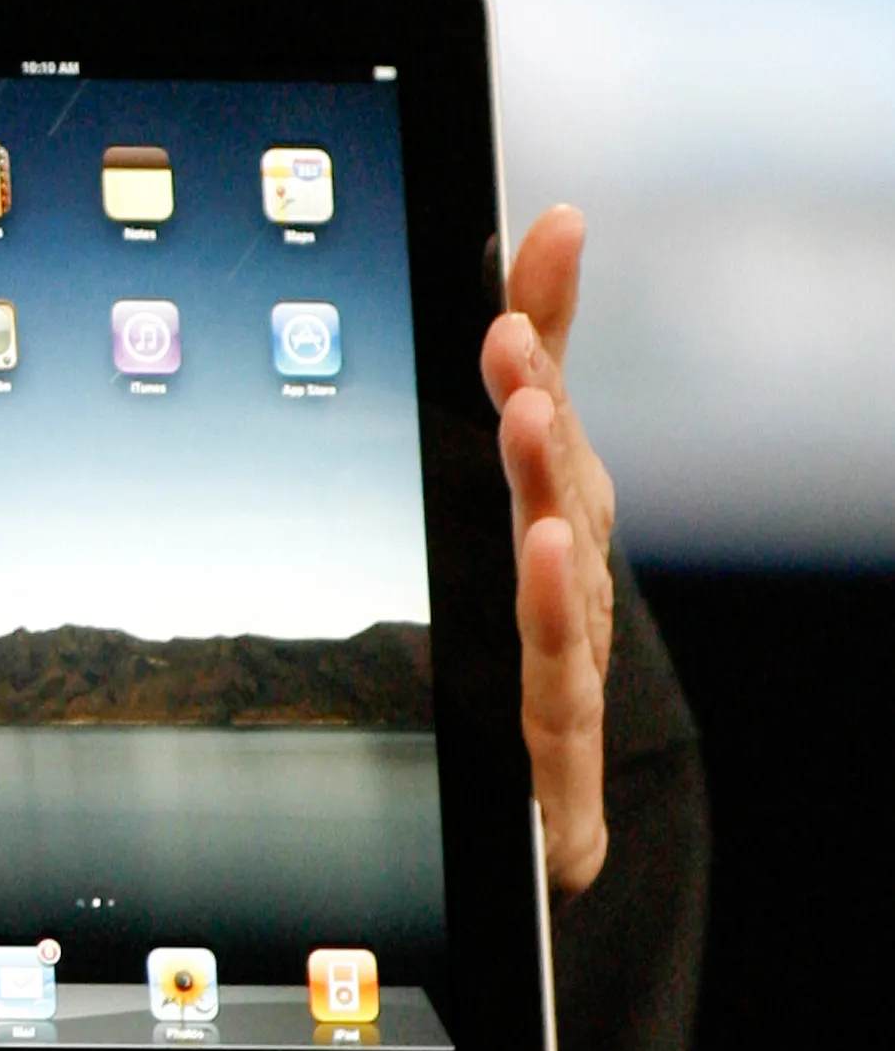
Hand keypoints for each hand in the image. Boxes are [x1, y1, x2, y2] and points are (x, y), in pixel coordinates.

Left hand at [481, 207, 614, 895]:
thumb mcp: (483, 539)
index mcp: (545, 512)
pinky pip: (554, 661)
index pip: (542, 396)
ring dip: (547, 475)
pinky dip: (551, 601)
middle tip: (507, 328)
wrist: (538, 823)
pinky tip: (546, 550)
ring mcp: (568, 642)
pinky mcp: (556, 729)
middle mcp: (566, 565)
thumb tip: (505, 284)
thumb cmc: (514, 663)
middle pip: (555, 464)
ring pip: (559, 550)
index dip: (546, 310)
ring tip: (530, 411)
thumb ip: (487, 424)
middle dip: (535, 389)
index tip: (551, 226)